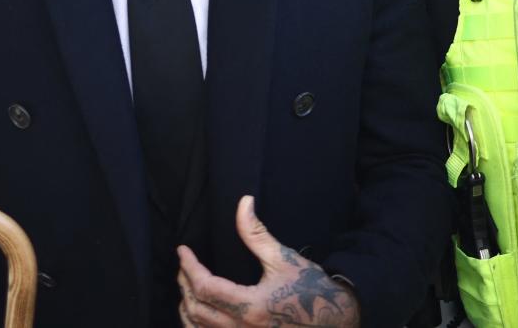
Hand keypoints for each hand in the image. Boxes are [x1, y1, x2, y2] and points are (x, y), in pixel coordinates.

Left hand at [177, 195, 358, 326]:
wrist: (335, 319)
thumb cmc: (310, 288)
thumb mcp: (283, 258)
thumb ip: (257, 233)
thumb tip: (243, 202)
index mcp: (251, 307)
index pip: (205, 287)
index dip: (189, 267)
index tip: (183, 251)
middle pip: (196, 310)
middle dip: (184, 285)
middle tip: (183, 266)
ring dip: (187, 309)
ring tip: (186, 289)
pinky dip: (198, 326)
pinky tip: (198, 315)